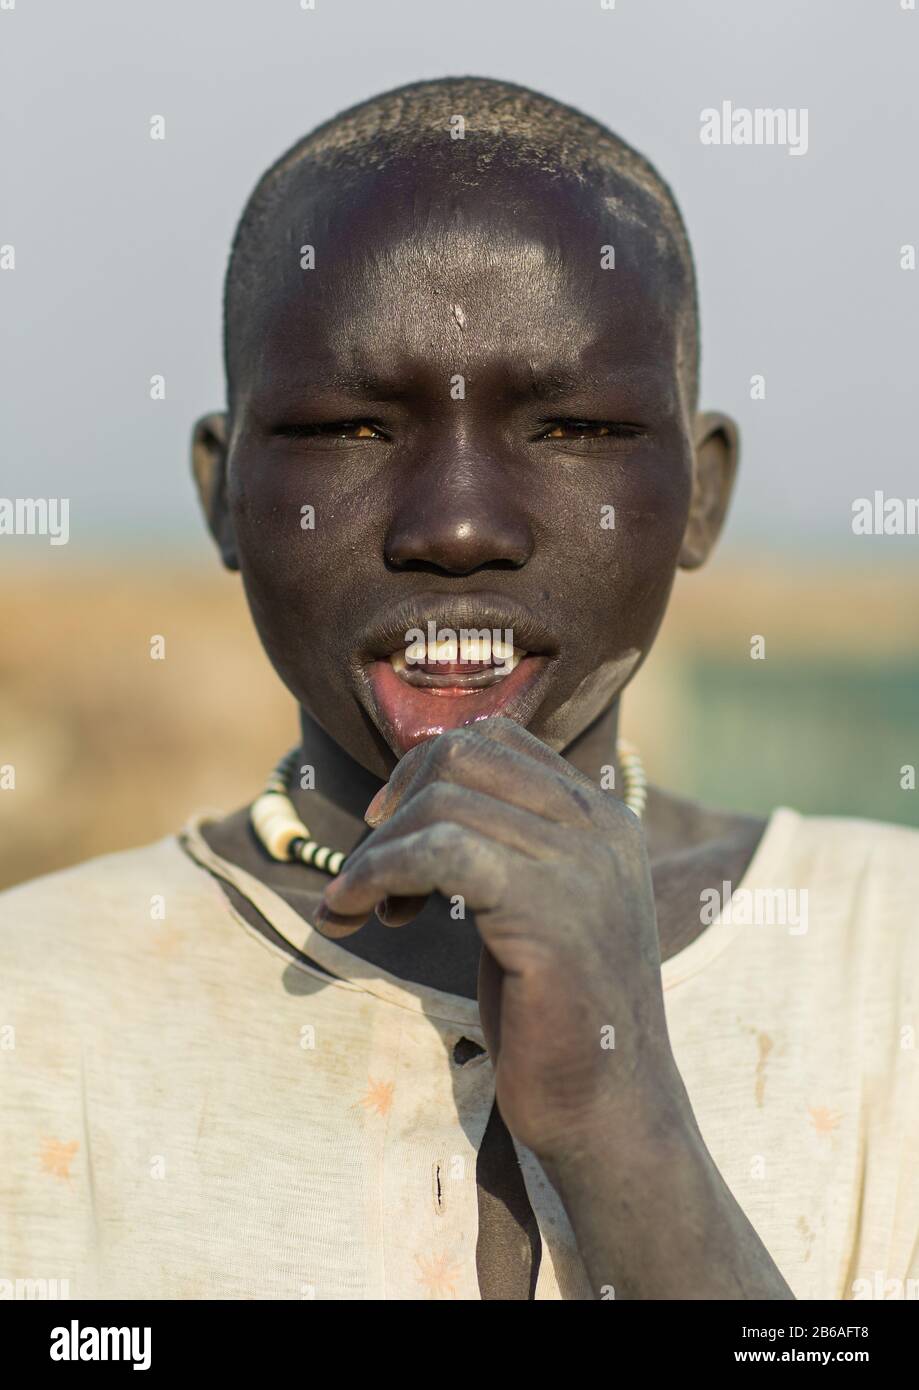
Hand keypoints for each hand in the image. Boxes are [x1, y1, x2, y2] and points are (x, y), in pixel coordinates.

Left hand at [314, 717, 682, 1163]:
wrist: (610, 1110)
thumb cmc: (555, 1015)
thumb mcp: (534, 906)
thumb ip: (501, 846)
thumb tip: (409, 801)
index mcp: (603, 817)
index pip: (497, 738)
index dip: (423, 771)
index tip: (387, 830)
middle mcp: (600, 826)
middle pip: (461, 757)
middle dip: (392, 808)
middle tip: (365, 877)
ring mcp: (581, 865)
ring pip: (441, 802)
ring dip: (373, 853)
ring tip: (356, 909)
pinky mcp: (549, 913)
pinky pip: (441, 851)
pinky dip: (378, 872)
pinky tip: (350, 912)